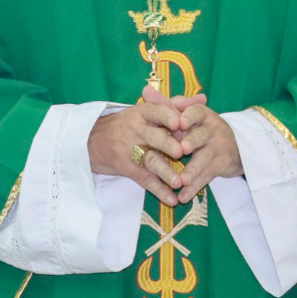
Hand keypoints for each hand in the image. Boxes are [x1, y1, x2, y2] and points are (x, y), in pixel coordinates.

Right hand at [88, 89, 204, 206]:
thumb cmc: (128, 123)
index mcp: (142, 114)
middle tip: (180, 152)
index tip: (178, 122)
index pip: (156, 112)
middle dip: (166, 144)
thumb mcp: (146, 109)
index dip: (167, 117)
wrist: (93, 140)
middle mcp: (137, 131)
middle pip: (153, 137)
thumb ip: (175, 104)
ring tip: (179, 182)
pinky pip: (146, 180)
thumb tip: (203, 98)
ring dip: (165, 172)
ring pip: (150, 161)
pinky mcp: (130, 169)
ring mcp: (132, 151)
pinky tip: (172, 199)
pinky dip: (160, 191)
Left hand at [163, 103, 244, 203]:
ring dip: (193, 170)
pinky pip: (206, 177)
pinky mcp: (220, 166)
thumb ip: (165, 104)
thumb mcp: (186, 113)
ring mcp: (217, 148)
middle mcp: (212, 129)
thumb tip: (145, 89)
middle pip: (201, 136)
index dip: (188, 117)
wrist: (235, 144)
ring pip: (204, 159)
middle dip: (192, 142)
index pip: (196, 112)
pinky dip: (194, 188)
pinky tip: (183, 196)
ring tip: (182, 180)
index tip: (178, 122)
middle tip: (182, 149)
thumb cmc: (200, 126)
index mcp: (202, 114)